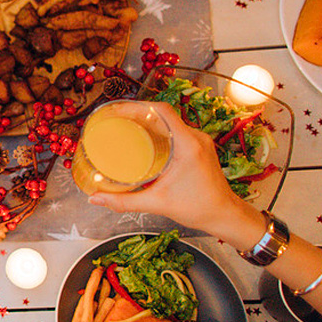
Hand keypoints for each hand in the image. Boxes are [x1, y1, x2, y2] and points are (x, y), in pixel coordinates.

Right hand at [86, 103, 265, 250]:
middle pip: (164, 113)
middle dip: (139, 113)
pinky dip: (160, 130)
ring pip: (171, 121)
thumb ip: (124, 201)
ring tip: (127, 126)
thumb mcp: (157, 203)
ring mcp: (200, 141)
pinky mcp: (200, 148)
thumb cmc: (199, 208)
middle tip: (116, 119)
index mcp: (187, 144)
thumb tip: (96, 198)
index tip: (118, 110)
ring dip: (150, 121)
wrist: (225, 215)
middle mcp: (196, 138)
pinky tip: (146, 139)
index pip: (162, 111)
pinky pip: (177, 130)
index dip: (138, 106)